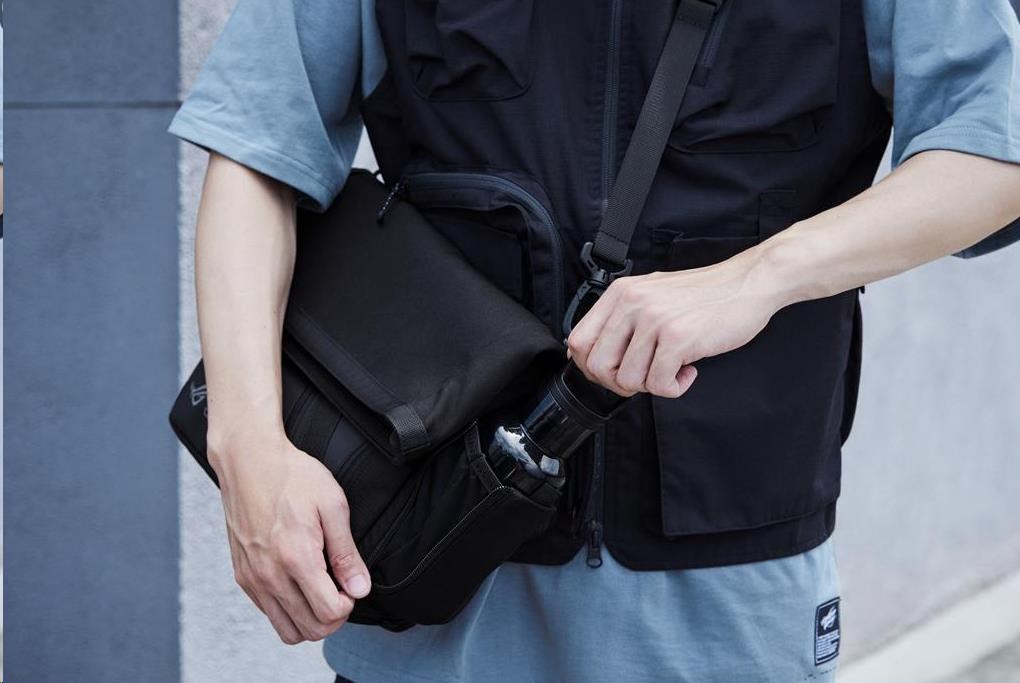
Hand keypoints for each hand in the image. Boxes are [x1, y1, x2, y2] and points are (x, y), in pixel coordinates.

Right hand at [209, 426, 370, 643]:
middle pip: (310, 630)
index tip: (351, 584)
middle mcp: (270, 575)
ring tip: (322, 592)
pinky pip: (269, 614)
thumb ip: (346, 553)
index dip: (349, 604)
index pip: (329, 613)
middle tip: (342, 591)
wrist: (249, 461)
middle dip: (334, 617)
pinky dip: (290, 611)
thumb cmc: (293, 476)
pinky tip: (301, 585)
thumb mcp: (332, 506)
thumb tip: (360, 589)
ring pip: (288, 631)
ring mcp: (253, 579)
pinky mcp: (243, 576)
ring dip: (311, 620)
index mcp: (296, 557)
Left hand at [566, 254, 781, 397]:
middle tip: (645, 375)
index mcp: (621, 293)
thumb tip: (589, 353)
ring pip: (628, 380)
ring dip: (651, 384)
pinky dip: (674, 388)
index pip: (578, 340)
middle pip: (598, 366)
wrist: (747, 283)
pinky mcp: (678, 338)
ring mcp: (654, 320)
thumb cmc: (703, 293)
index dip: (591, 366)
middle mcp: (633, 303)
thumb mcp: (652, 293)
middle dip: (620, 382)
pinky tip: (688, 370)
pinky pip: (659, 385)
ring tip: (672, 367)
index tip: (614, 371)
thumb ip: (622, 317)